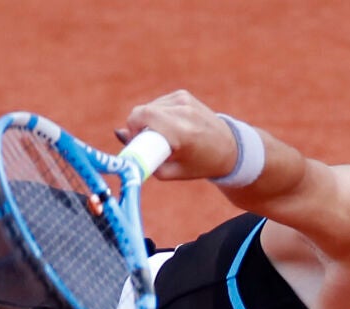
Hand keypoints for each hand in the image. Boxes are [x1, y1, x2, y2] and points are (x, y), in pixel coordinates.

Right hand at [115, 90, 238, 181]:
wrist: (230, 148)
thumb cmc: (199, 164)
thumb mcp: (171, 171)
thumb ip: (143, 158)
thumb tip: (119, 133)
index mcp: (182, 132)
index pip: (141, 117)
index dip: (133, 131)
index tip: (138, 145)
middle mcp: (183, 112)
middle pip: (142, 111)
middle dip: (138, 127)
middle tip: (148, 143)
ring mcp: (184, 100)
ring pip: (149, 107)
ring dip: (148, 122)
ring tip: (163, 138)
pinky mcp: (183, 95)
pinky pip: (158, 104)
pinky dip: (157, 115)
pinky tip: (170, 127)